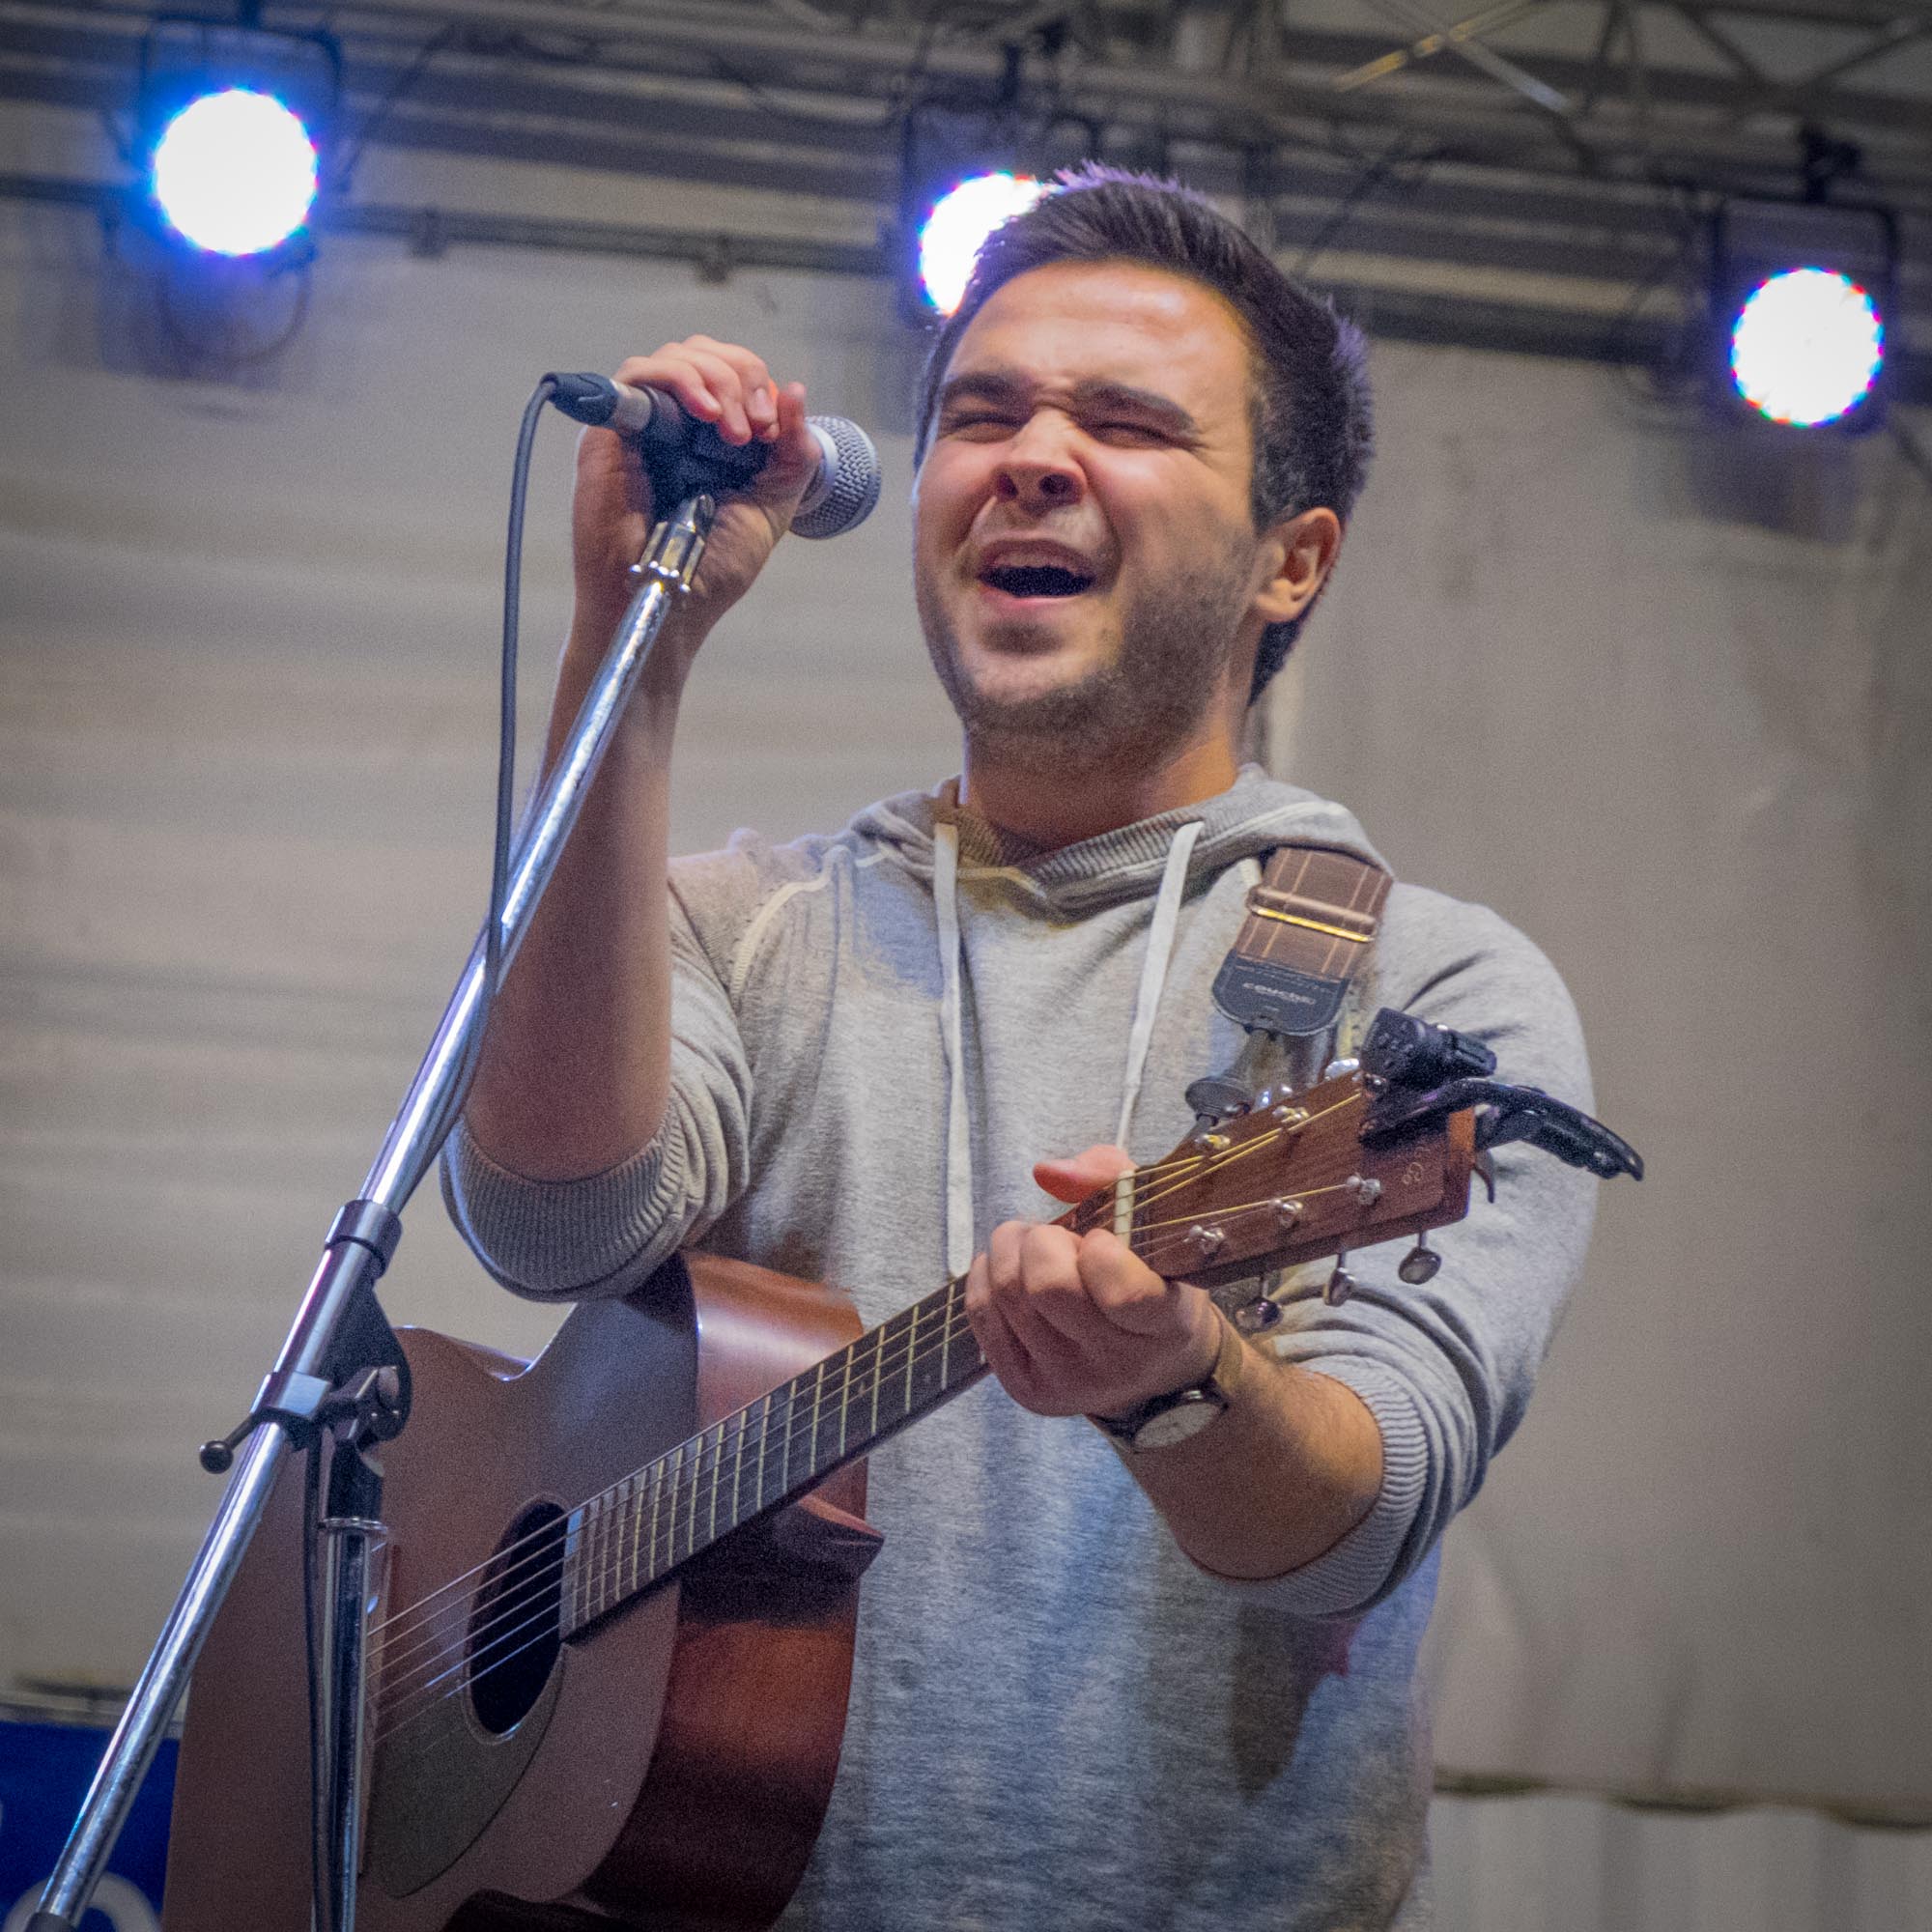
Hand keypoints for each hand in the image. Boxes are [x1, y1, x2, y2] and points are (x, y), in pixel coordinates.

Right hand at [569, 336, 819, 658]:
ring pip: (676, 356)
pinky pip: (637, 374)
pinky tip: (707, 414)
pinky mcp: (611, 432)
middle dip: (742, 375)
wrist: (673, 603)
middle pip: (704, 353)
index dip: (758, 383)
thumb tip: (795, 389)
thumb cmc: (714, 568)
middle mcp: (674, 425)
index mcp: (710, 437)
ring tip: (734, 431)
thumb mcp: (772, 505)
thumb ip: (792, 453)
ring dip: (717, 379)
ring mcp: (642, 425)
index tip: (774, 431)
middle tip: (757, 426)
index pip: (732, 373)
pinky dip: (678, 380)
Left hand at [964, 1144, 1223, 1420]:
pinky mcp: (1027, 1388)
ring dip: (1012, 1249)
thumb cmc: (1153, 1277)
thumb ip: (1111, 1178)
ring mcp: (1069, 1383)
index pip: (1123, 1293)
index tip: (1105, 1239)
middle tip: (1059, 1238)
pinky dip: (987, 1274)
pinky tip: (1009, 1265)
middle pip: (1049, 1288)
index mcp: (1165, 1324)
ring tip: (1034, 1245)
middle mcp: (1118, 1363)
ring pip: (1008, 1294)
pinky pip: (981, 1313)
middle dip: (1044, 1241)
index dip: (1102, 1251)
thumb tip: (1046, 1173)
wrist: (1152, 1364)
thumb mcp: (1154, 1223)